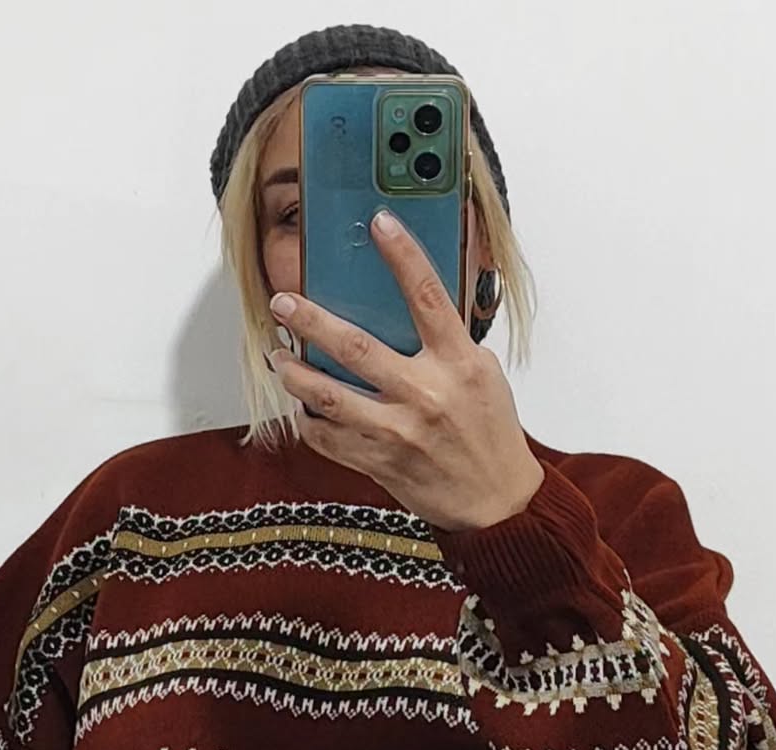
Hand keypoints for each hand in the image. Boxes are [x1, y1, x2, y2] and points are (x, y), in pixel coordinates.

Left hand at [267, 208, 543, 533]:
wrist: (496, 502)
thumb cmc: (490, 434)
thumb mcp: (482, 375)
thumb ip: (447, 343)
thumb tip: (408, 308)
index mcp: (458, 364)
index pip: (428, 297)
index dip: (403, 255)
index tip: (381, 222)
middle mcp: (426, 394)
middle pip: (356, 348)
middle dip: (311, 321)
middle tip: (282, 304)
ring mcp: (399, 431)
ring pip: (329, 396)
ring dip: (296, 375)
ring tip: (279, 359)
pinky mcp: (380, 462)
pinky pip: (329, 438)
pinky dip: (309, 421)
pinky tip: (302, 407)